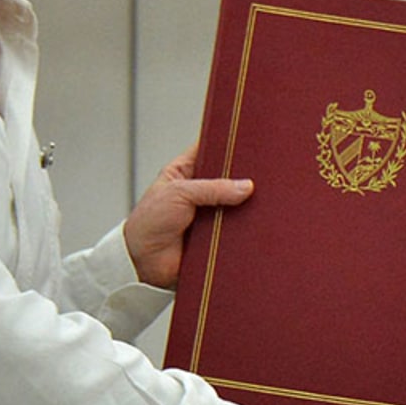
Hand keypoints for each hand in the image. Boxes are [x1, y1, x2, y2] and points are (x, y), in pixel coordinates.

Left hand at [123, 145, 252, 288]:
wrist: (143, 262)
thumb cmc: (149, 222)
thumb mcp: (179, 193)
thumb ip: (213, 188)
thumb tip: (245, 186)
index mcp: (185, 172)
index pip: (210, 150)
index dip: (227, 146)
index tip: (247, 142)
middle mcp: (199, 191)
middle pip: (228, 177)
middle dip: (242, 176)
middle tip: (260, 174)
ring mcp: (209, 213)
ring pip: (236, 204)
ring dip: (245, 204)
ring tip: (262, 199)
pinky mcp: (217, 235)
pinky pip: (236, 228)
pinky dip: (245, 226)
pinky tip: (256, 222)